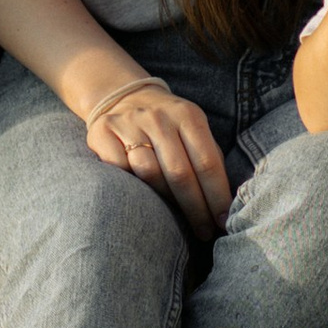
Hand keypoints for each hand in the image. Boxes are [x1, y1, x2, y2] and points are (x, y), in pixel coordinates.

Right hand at [81, 80, 231, 240]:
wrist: (124, 95)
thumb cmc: (168, 123)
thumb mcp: (193, 128)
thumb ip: (208, 156)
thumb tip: (225, 201)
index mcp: (187, 116)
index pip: (207, 162)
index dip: (216, 195)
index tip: (223, 221)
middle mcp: (158, 118)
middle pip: (180, 172)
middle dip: (195, 208)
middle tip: (204, 232)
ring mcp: (128, 124)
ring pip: (149, 173)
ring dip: (166, 203)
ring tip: (176, 224)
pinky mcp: (101, 133)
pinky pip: (119, 170)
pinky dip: (131, 189)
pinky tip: (141, 203)